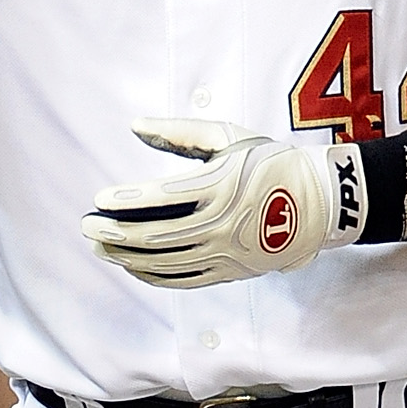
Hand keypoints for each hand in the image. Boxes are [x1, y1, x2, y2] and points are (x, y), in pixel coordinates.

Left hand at [83, 118, 362, 287]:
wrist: (320, 203)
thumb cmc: (270, 162)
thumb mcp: (229, 136)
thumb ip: (179, 133)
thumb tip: (134, 126)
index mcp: (222, 186)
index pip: (161, 198)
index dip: (126, 201)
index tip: (99, 199)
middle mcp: (222, 224)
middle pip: (155, 237)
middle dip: (114, 234)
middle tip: (86, 227)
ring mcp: (225, 253)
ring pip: (164, 263)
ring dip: (126, 258)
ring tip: (100, 248)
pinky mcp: (229, 272)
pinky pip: (182, 281)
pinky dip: (151, 275)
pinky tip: (131, 266)